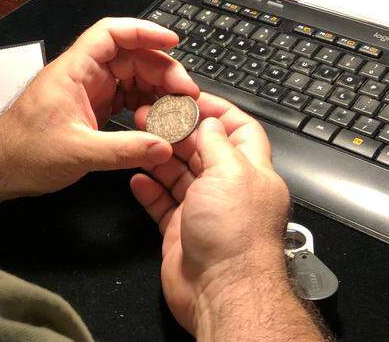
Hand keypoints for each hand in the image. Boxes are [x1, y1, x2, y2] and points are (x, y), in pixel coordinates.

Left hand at [0, 18, 200, 198]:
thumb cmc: (23, 153)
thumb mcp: (77, 153)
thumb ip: (122, 150)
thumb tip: (163, 147)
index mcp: (73, 71)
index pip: (111, 33)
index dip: (144, 31)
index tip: (172, 40)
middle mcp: (82, 75)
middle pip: (130, 56)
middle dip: (162, 69)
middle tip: (186, 94)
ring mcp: (88, 91)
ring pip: (132, 77)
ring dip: (158, 89)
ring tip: (179, 109)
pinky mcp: (91, 109)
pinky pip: (126, 97)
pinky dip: (146, 105)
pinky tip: (160, 119)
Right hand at [129, 94, 290, 333]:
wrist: (222, 290)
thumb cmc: (236, 236)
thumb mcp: (231, 172)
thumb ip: (216, 143)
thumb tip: (209, 122)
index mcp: (251, 172)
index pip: (238, 130)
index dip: (216, 111)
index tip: (189, 98)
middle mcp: (229, 190)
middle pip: (202, 150)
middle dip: (178, 131)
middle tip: (151, 115)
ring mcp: (205, 211)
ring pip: (179, 175)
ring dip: (159, 157)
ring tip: (139, 139)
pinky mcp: (182, 232)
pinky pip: (163, 204)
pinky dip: (149, 190)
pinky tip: (137, 178)